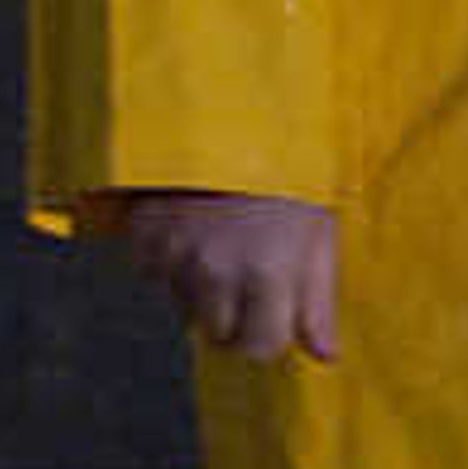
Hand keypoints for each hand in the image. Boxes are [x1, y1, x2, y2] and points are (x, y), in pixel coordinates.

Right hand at [105, 190, 339, 364]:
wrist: (228, 111)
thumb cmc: (287, 173)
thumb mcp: (318, 230)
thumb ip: (319, 300)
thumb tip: (324, 357)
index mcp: (268, 274)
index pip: (261, 349)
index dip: (269, 333)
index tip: (273, 310)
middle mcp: (217, 273)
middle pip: (219, 336)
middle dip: (233, 316)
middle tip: (247, 270)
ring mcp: (175, 256)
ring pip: (184, 307)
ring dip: (200, 289)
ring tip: (220, 240)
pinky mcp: (143, 237)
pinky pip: (154, 275)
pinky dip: (169, 261)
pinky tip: (190, 226)